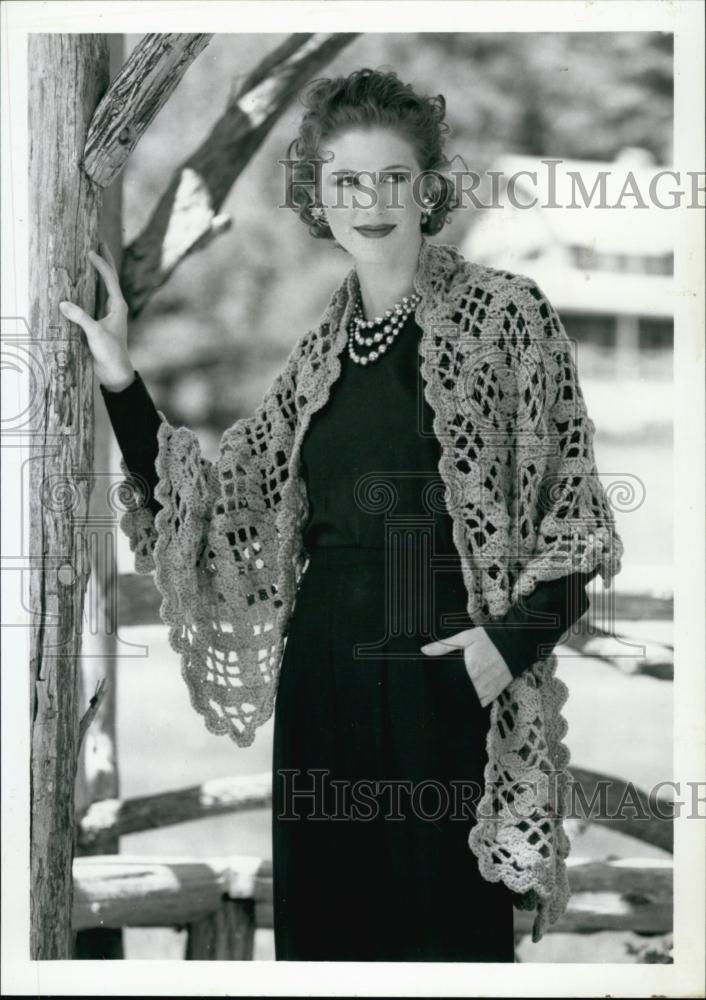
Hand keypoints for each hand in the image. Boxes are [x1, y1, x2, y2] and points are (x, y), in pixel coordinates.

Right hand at [58, 240, 133, 390]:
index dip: (100, 264)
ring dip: (97, 272)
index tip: (89, 250)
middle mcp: (115, 306)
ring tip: (90, 257)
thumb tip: (62, 303)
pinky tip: (81, 284)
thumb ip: (80, 318)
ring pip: (103, 287)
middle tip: (98, 242)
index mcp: (118, 306)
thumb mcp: (95, 334)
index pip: (109, 278)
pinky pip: (95, 299)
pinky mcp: (101, 321)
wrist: (115, 372)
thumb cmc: (110, 353)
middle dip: (104, 261)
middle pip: (110, 278)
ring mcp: (108, 313)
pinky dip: (89, 288)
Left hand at [420, 627, 513, 707]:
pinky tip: (467, 699)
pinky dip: (474, 702)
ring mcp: (489, 688)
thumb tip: (424, 650)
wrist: (515, 642)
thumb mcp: (465, 637)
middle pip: (461, 694)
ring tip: (451, 700)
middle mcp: (479, 681)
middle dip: (449, 696)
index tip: (432, 691)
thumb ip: (444, 646)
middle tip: (438, 697)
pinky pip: (483, 702)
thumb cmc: (489, 638)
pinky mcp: (497, 690)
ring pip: (471, 700)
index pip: (452, 684)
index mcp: (470, 668)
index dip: (440, 689)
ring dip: (462, 700)